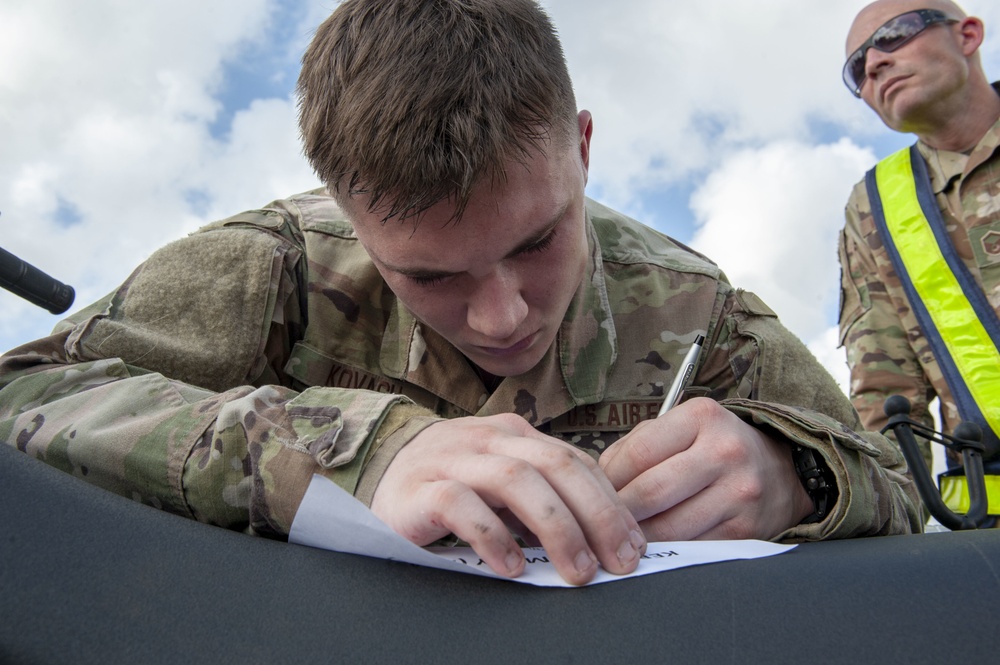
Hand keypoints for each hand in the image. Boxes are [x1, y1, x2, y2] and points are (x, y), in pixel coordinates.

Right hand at [370, 413, 646, 584]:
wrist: (382, 476)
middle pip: (555, 465)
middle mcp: (487, 439)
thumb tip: (602, 537)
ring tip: (577, 569)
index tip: (634, 544)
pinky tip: (511, 567)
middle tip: (619, 560)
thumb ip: (543, 497)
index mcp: (514, 435)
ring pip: (515, 479)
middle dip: (597, 514)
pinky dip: (492, 536)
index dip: (611, 502)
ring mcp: (452, 459)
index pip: (575, 461)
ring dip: (556, 527)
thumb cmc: (452, 484)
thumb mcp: (502, 481)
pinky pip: (461, 505)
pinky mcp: (419, 489)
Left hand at [599, 398, 813, 540]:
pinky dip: (667, 551)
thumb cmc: (715, 447)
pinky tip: (652, 548)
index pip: (637, 453)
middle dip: (617, 512)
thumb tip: (596, 480)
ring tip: (619, 537)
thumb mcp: (681, 428)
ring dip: (638, 537)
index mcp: (702, 418)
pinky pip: (693, 547)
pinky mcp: (746, 530)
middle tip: (596, 522)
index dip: (607, 479)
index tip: (592, 493)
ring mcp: (739, 493)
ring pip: (670, 527)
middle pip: (651, 493)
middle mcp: (724, 452)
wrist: (782, 470)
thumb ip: (635, 446)